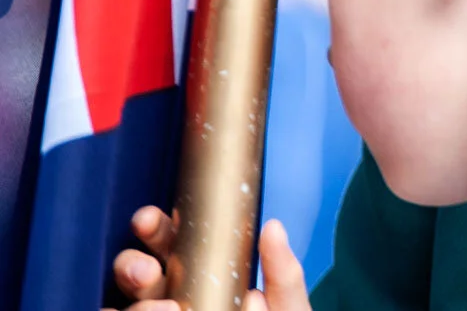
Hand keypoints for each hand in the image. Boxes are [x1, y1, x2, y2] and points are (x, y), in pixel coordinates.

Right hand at [108, 214, 308, 310]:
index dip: (155, 229)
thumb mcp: (287, 309)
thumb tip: (272, 227)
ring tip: (161, 309)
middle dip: (132, 265)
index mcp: (202, 276)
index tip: (148, 221)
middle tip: (146, 272)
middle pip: (136, 272)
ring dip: (129, 304)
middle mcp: (169, 297)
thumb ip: (283, 276)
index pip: (171, 244)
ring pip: (121, 306)